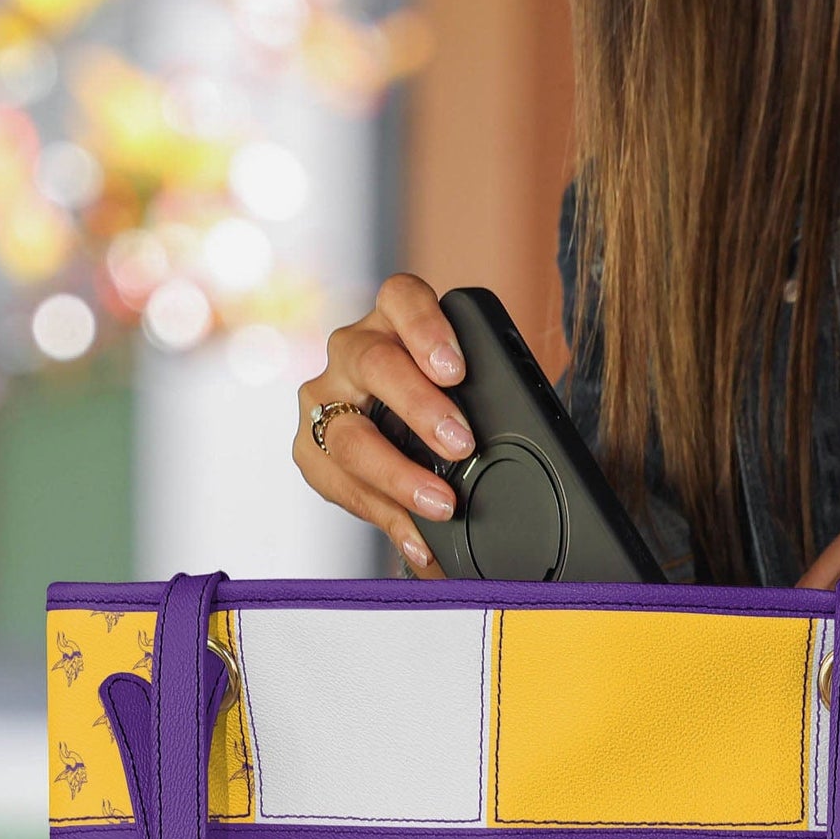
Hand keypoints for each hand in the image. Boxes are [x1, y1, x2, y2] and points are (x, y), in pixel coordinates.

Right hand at [295, 274, 474, 575]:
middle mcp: (351, 351)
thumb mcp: (462, 390)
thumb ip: (480, 401)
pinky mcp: (310, 449)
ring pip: (349, 433)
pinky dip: (385, 516)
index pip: (401, 298)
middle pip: (373, 364)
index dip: (426, 327)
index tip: (454, 369)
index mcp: (393, 320)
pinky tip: (417, 541)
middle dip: (419, 408)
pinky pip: (341, 485)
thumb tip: (529, 451)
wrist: (388, 431)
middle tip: (460, 443)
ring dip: (399, 474)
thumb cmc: (438, 402)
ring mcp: (324, 398)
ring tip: (441, 506)